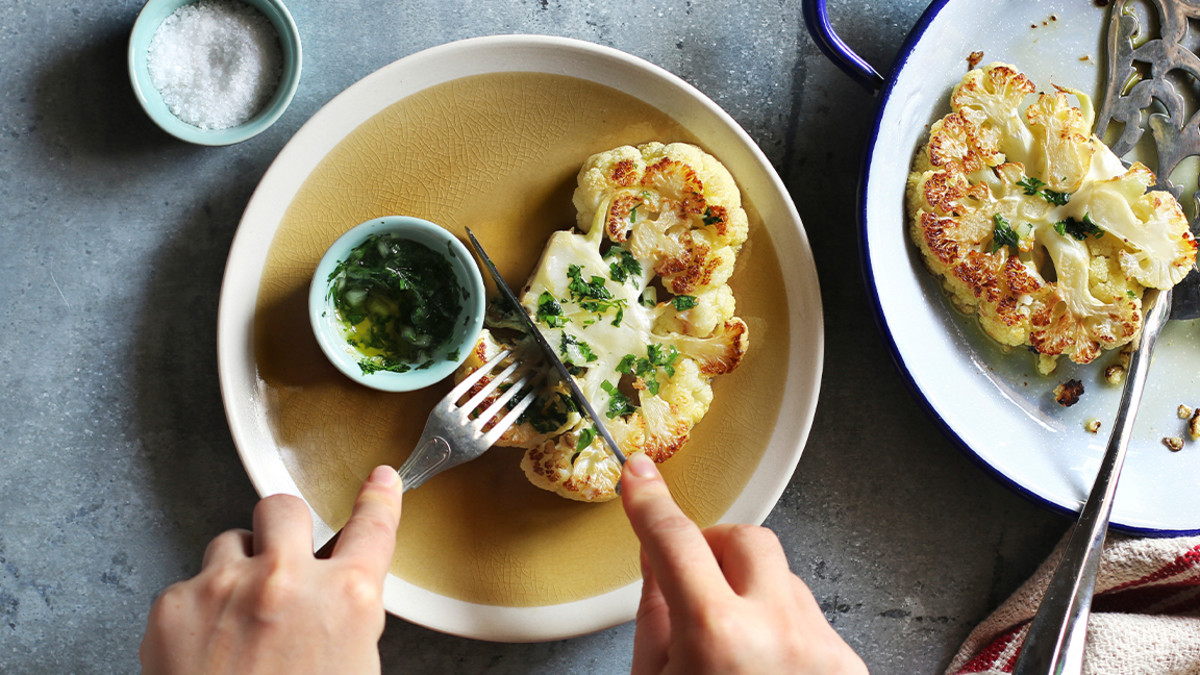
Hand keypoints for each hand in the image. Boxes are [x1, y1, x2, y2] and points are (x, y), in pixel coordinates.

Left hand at [140, 465, 403, 674]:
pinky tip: (205, 648)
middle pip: (283, 508)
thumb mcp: (353, 666)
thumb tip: (338, 594)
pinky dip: (197, 610)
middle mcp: (286, 579)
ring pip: (228, 542)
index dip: (379, 498)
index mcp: (348, 598)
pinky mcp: (174, 603)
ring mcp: (225, 585)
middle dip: (283, 528)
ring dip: (236, 571)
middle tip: (280, 559)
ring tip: (237, 623)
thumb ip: (348, 618)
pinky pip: (188, 584)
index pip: (373, 526)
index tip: (380, 481)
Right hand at [620, 453, 866, 673]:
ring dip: (748, 591)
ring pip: (782, 576)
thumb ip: (655, 615)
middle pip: (745, 540)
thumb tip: (657, 560)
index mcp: (718, 638)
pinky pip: (808, 615)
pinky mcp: (848, 665)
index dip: (650, 502)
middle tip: (692, 578)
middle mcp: (779, 633)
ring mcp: (822, 648)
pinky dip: (778, 626)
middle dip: (713, 548)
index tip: (640, 477)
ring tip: (728, 646)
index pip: (676, 541)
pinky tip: (761, 667)